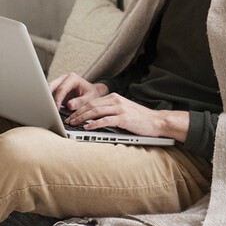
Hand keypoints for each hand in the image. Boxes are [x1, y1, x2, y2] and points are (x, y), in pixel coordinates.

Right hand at [48, 72, 109, 111]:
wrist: (93, 93)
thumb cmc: (93, 94)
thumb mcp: (90, 98)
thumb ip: (80, 101)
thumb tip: (69, 105)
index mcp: (72, 78)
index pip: (61, 89)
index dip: (57, 99)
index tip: (55, 109)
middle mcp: (64, 79)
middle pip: (51, 86)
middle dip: (47, 97)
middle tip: (47, 109)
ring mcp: (59, 84)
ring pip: (48, 90)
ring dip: (46, 100)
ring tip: (46, 110)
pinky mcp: (57, 91)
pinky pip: (49, 95)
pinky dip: (48, 102)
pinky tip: (48, 110)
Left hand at [61, 90, 190, 142]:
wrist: (157, 121)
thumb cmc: (140, 119)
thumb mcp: (123, 111)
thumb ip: (109, 111)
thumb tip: (92, 119)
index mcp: (114, 97)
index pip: (92, 101)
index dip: (79, 108)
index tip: (70, 114)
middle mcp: (116, 100)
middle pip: (91, 105)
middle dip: (77, 113)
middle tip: (68, 120)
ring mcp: (120, 109)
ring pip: (96, 111)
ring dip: (82, 118)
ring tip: (73, 124)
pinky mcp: (124, 118)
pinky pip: (105, 120)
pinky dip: (94, 124)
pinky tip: (87, 128)